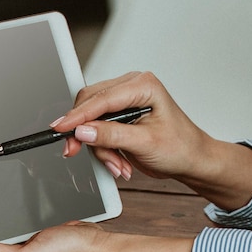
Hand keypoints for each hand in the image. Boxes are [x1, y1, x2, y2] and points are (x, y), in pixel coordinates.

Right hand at [52, 71, 251, 210]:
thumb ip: (111, 136)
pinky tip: (118, 161)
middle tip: (75, 151)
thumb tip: (83, 130)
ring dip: (99, 148)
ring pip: (90, 121)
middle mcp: (131, 88)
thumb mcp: (145, 144)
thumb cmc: (181, 147)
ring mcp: (124, 102)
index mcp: (143, 86)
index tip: (60, 128)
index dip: (77, 115)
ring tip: (117, 165)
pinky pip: (97, 130)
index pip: (101, 99)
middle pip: (90, 105)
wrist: (191, 160)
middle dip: (85, 134)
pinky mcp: (119, 117)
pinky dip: (102, 149)